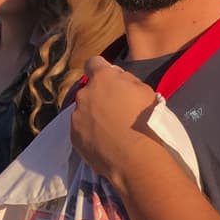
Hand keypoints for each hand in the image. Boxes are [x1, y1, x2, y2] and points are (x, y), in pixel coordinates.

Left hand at [70, 56, 158, 184]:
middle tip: (114, 110)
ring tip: (109, 130)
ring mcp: (76, 117)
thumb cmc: (146, 120)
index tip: (109, 80)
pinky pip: (80, 130)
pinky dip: (89, 133)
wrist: (135, 157)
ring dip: (92, 116)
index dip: (101, 69)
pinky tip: (104, 142)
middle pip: (88, 90)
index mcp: (102, 78)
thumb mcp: (144, 90)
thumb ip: (125, 80)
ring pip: (83, 111)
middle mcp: (84, 94)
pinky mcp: (74, 137)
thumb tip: (116, 78)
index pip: (93, 63)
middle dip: (98, 96)